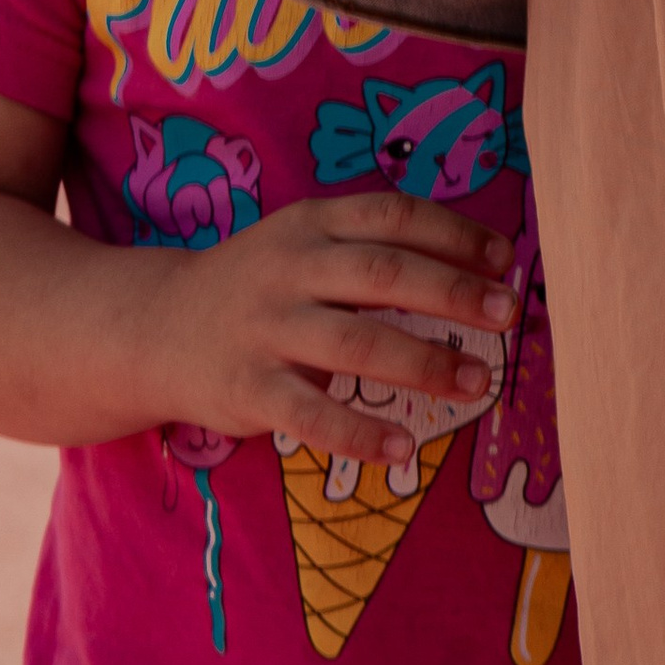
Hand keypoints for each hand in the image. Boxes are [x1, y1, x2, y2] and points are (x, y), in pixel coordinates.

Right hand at [142, 190, 516, 462]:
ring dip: (425, 363)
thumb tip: (476, 269)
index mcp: (311, 224)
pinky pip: (310, 415)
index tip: (504, 258)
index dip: (454, 233)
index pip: (393, 215)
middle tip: (508, 314)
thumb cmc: (259, 286)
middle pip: (383, 273)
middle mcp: (290, 268)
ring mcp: (266, 329)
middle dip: (453, 292)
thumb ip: (373, 251)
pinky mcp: (248, 389)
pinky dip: (359, 433)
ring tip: (479, 382)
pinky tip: (402, 448)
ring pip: (356, 342)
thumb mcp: (304, 245)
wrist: (155, 327)